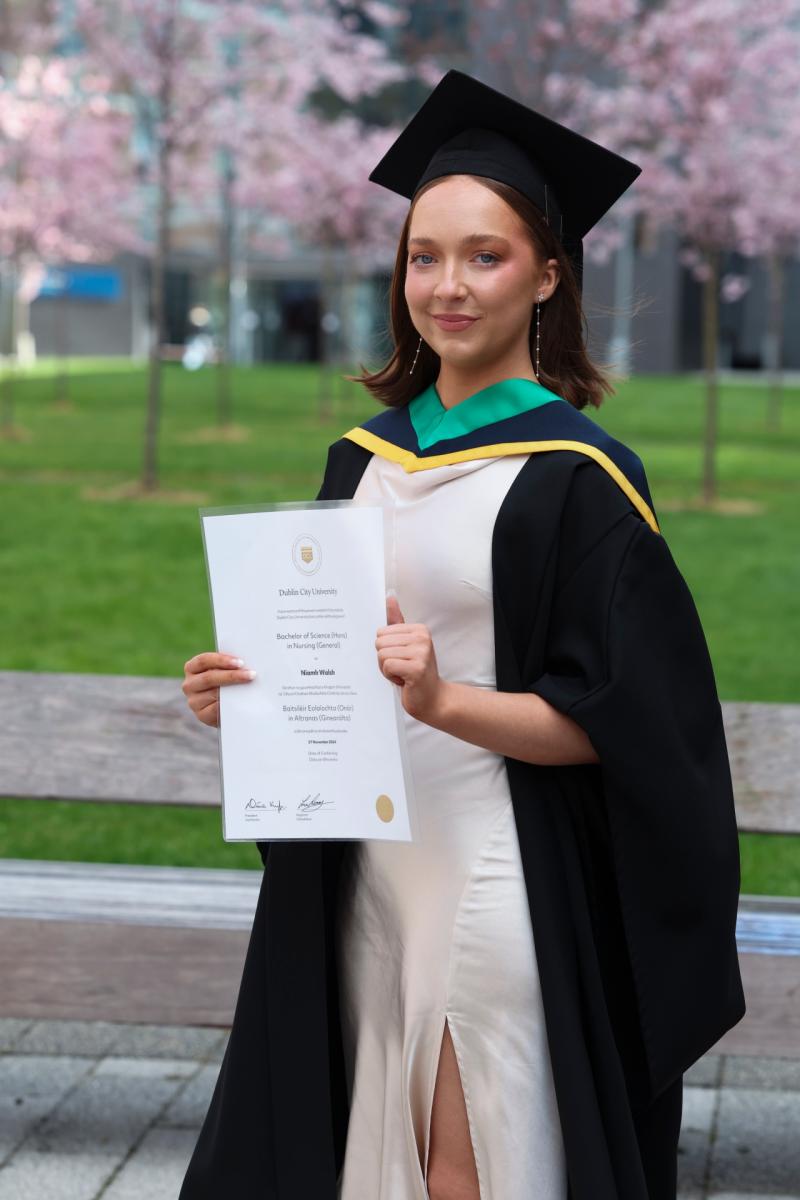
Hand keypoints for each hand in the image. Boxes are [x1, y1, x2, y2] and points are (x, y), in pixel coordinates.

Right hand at [182, 651, 255, 726]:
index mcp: (192, 668)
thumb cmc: (224, 683)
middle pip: (209, 677)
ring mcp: (193, 701)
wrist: (223, 707)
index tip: (240, 662)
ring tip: (250, 687)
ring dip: (234, 689)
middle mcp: (189, 684)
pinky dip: (228, 703)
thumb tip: (245, 664)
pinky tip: (240, 700)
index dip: (221, 660)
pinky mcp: (201, 715)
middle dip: (232, 675)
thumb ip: (228, 665)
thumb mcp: (222, 670)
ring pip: (213, 693)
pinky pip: (215, 709)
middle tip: (251, 674)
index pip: (204, 660)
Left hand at [375, 593, 446, 722]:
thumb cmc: (416, 672)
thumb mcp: (406, 645)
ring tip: (403, 673)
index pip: (381, 632)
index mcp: (419, 629)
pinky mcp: (416, 668)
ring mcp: (421, 653)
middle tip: (401, 667)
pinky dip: (391, 677)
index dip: (386, 649)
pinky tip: (404, 680)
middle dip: (385, 659)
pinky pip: (387, 666)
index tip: (402, 658)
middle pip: (379, 643)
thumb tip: (389, 597)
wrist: (433, 698)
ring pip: (381, 655)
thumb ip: (397, 621)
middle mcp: (422, 638)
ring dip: (387, 669)